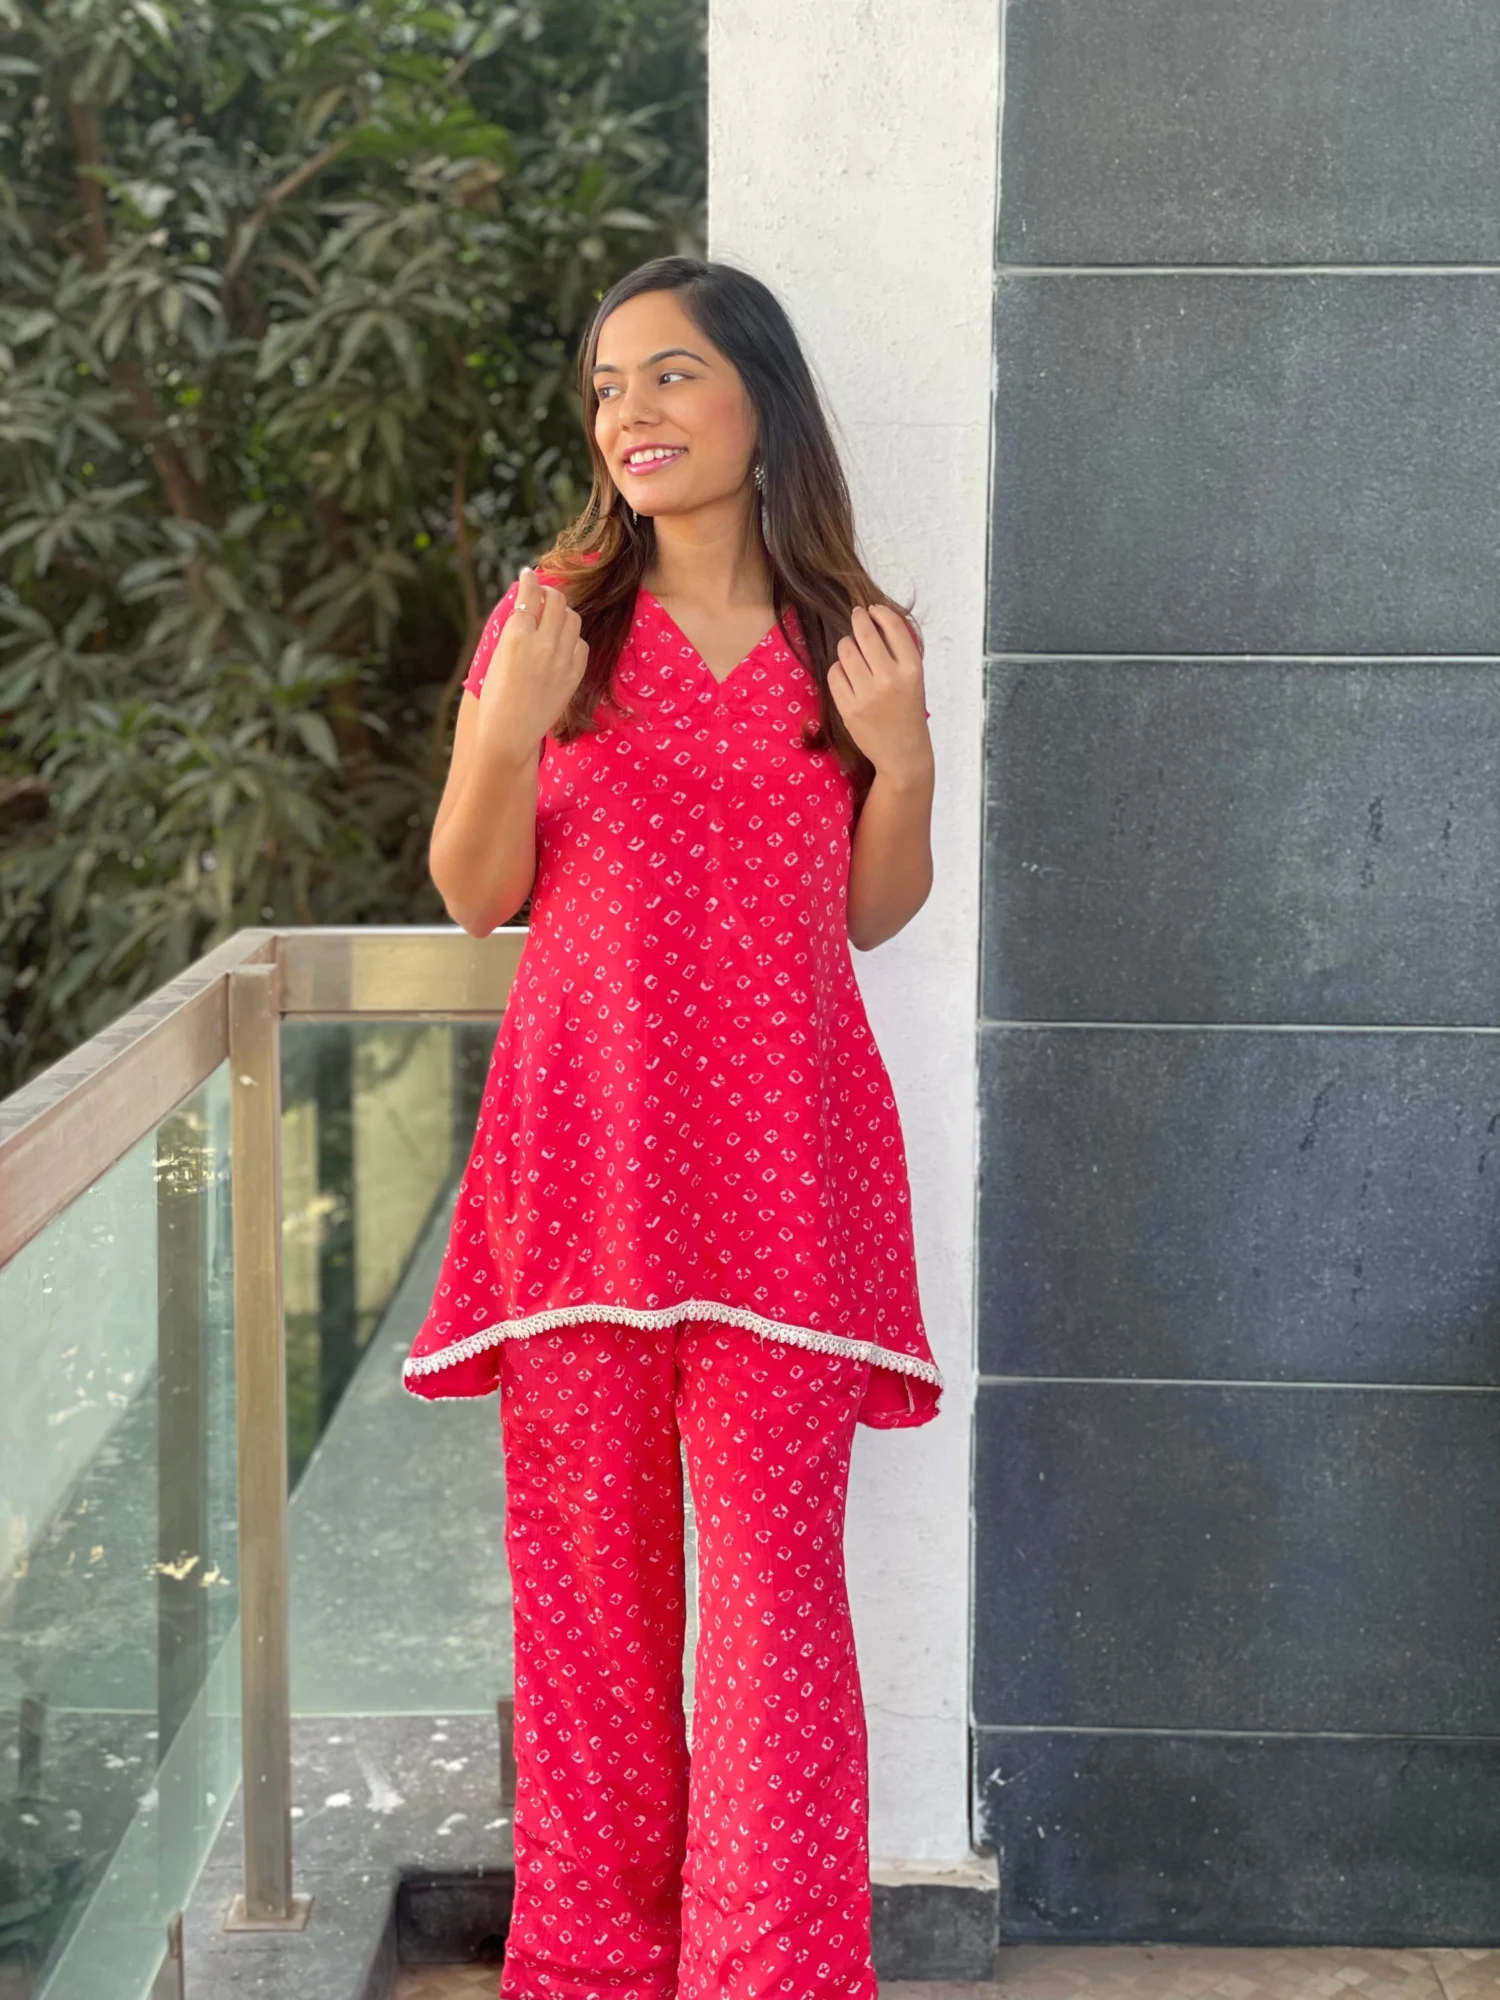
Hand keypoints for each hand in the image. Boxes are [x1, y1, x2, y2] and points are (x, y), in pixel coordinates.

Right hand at [474, 566, 589, 759]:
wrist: (510, 733)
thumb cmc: (496, 696)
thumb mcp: (496, 656)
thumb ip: (513, 628)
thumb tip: (525, 602)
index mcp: (516, 637)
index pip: (529, 595)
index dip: (529, 580)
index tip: (528, 574)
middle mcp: (542, 644)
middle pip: (557, 601)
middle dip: (550, 592)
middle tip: (544, 594)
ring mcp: (562, 660)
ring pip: (572, 619)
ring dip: (563, 613)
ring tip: (553, 618)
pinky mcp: (575, 674)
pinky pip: (581, 644)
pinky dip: (572, 639)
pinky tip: (562, 644)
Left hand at [829, 604, 931, 783]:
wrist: (903, 753)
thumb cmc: (909, 712)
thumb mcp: (915, 679)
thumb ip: (899, 652)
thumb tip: (875, 619)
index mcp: (912, 669)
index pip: (892, 626)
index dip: (879, 612)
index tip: (872, 610)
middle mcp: (890, 679)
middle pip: (864, 633)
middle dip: (858, 619)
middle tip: (856, 616)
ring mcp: (867, 694)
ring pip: (845, 650)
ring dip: (847, 645)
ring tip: (852, 651)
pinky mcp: (849, 708)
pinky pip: (834, 674)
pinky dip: (838, 669)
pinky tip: (847, 674)